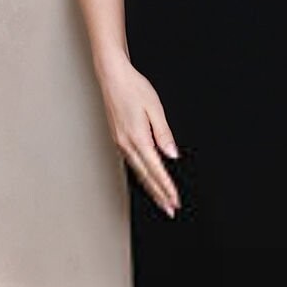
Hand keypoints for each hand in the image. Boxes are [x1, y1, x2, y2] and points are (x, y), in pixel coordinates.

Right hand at [97, 54, 180, 215]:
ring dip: (150, 187)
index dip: (166, 187)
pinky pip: (131, 162)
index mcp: (138, 138)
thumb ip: (164, 134)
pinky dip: (141, 175)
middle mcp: (126, 144)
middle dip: (158, 194)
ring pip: (137, 171)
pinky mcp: (118, 138)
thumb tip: (172, 155)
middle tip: (170, 210)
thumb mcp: (155, 108)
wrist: (112, 76)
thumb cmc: (134, 88)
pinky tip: (146, 179)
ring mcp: (120, 142)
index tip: (175, 200)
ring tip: (161, 200)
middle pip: (145, 176)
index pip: (155, 169)